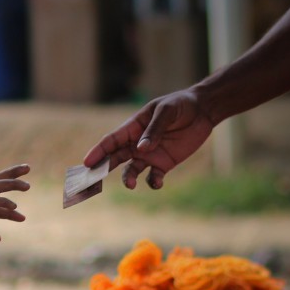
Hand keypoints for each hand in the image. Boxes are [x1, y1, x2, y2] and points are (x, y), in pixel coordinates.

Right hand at [82, 89, 213, 189]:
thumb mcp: (167, 112)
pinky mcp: (163, 164)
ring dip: (128, 178)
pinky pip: (152, 177)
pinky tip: (157, 182)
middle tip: (92, 181)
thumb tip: (142, 149)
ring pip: (130, 171)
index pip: (111, 141)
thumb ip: (154, 130)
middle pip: (114, 159)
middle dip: (102, 170)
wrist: (202, 111)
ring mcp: (148, 155)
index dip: (98, 152)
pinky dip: (152, 182)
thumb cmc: (181, 105)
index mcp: (132, 128)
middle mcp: (136, 144)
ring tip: (131, 184)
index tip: (87, 163)